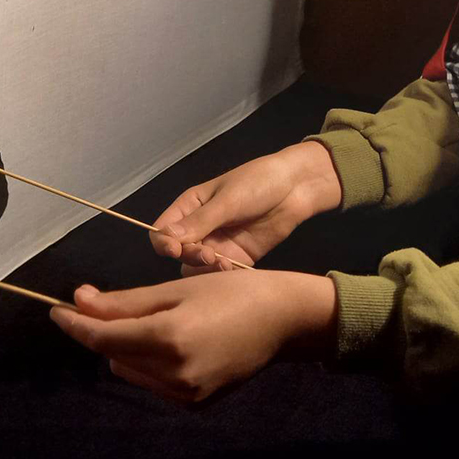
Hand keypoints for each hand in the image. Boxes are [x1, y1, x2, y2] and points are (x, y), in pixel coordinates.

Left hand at [48, 270, 336, 403]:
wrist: (283, 321)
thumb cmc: (231, 291)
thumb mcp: (176, 289)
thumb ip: (126, 301)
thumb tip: (80, 300)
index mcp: (169, 340)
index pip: (104, 337)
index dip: (75, 324)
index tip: (55, 309)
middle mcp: (174, 375)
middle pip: (113, 354)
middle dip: (100, 330)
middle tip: (98, 302)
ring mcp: (186, 395)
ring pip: (130, 370)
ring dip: (123, 347)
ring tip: (143, 319)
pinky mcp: (195, 404)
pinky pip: (153, 383)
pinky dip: (146, 362)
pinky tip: (163, 340)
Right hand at [148, 141, 341, 274]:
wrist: (296, 188)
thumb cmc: (257, 182)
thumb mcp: (227, 199)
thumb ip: (199, 221)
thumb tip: (166, 239)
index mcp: (190, 207)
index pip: (162, 231)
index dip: (164, 243)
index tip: (175, 250)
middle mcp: (200, 228)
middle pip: (179, 254)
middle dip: (190, 256)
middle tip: (210, 255)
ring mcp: (219, 244)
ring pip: (197, 268)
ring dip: (205, 270)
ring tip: (224, 264)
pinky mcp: (238, 258)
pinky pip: (221, 274)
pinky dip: (223, 275)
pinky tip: (234, 269)